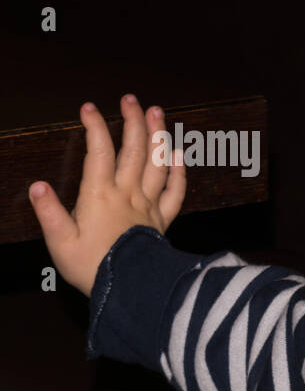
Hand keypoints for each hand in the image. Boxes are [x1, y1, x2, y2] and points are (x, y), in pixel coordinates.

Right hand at [28, 94, 186, 296]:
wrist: (132, 290)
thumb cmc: (93, 268)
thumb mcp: (61, 242)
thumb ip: (50, 213)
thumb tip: (38, 186)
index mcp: (100, 196)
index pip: (98, 151)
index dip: (95, 126)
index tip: (89, 107)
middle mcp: (128, 195)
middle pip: (135, 150)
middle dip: (133, 121)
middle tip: (131, 99)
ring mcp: (149, 206)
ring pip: (158, 164)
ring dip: (159, 136)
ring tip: (158, 114)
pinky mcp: (163, 221)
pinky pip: (176, 192)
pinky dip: (179, 172)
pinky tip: (179, 155)